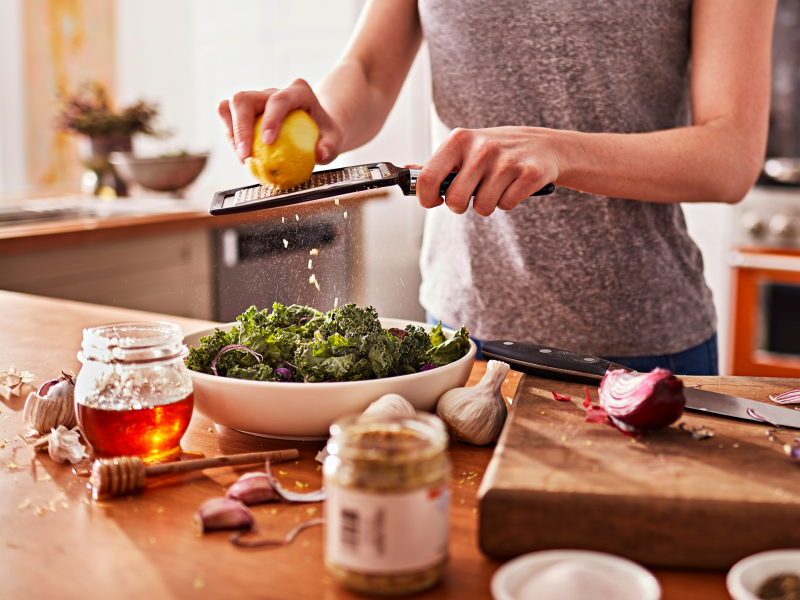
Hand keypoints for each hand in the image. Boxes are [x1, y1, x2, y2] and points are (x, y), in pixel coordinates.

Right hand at [217, 78, 342, 164]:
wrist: (316, 128)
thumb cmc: (324, 133)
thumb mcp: (334, 140)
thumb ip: (330, 147)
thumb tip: (320, 153)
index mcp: (297, 92)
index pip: (279, 100)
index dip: (270, 119)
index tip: (267, 142)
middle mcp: (273, 92)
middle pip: (244, 99)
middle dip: (240, 128)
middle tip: (246, 156)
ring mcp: (257, 100)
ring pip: (230, 106)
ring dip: (232, 134)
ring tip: (244, 158)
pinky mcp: (245, 111)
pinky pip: (228, 117)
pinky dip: (231, 137)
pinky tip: (243, 155)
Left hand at [415, 127, 559, 215]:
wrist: (544, 145)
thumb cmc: (496, 151)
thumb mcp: (465, 148)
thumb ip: (438, 164)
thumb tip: (407, 173)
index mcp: (459, 140)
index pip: (428, 178)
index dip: (427, 198)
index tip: (435, 201)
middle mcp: (482, 148)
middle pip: (455, 200)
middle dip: (461, 205)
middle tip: (472, 194)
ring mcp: (507, 161)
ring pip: (482, 207)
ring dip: (487, 204)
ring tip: (496, 186)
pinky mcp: (529, 174)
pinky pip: (506, 205)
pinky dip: (509, 202)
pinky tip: (514, 185)